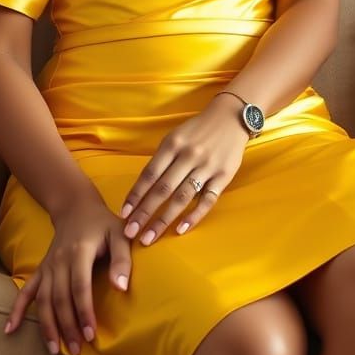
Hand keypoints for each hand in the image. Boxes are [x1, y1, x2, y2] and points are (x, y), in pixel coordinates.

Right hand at [5, 196, 132, 354]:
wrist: (76, 208)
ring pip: (43, 300)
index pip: (80, 287)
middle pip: (60, 299)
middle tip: (76, 351)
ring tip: (54, 350)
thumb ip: (122, 260)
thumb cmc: (103, 224)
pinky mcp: (40, 269)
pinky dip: (17, 310)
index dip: (84, 312)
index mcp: (80, 252)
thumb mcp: (120, 235)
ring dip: (47, 326)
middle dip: (67, 327)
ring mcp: (47, 266)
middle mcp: (59, 261)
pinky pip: (26, 291)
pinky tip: (10, 330)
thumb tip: (122, 288)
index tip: (90, 335)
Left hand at [120, 95, 248, 245]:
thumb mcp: (175, 136)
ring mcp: (207, 167)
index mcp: (173, 144)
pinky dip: (194, 216)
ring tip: (148, 237)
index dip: (135, 195)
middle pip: (162, 189)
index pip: (149, 174)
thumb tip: (143, 188)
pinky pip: (207, 200)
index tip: (123, 214)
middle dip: (144, 213)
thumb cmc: (197, 130)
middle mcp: (188, 156)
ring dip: (163, 220)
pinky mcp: (223, 176)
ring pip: (182, 197)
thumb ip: (161, 159)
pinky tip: (180, 230)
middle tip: (130, 233)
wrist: (231, 117)